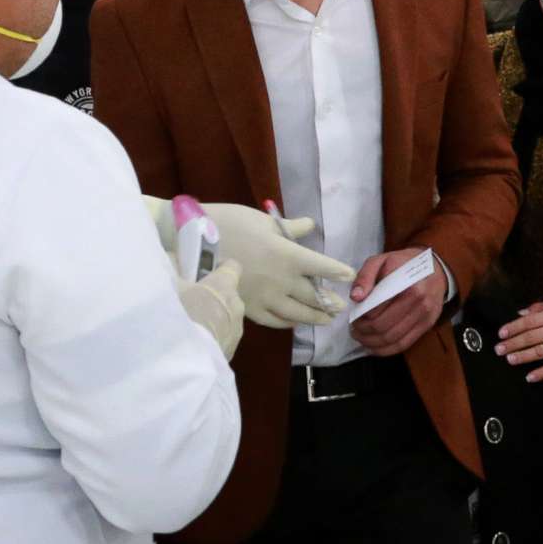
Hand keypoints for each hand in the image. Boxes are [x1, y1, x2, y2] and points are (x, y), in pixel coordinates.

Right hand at [175, 260, 245, 358]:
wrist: (184, 360)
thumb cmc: (178, 314)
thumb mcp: (169, 284)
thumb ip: (172, 266)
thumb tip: (174, 256)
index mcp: (225, 285)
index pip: (233, 266)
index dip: (219, 268)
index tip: (203, 273)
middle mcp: (237, 305)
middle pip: (227, 295)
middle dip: (212, 296)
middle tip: (189, 302)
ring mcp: (236, 331)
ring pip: (225, 318)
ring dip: (211, 319)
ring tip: (188, 327)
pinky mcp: (231, 352)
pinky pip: (221, 338)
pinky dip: (210, 338)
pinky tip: (192, 344)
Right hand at [207, 204, 352, 329]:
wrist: (193, 242)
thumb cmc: (230, 223)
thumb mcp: (263, 220)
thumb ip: (290, 228)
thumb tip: (309, 225)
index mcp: (288, 255)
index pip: (322, 267)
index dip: (338, 272)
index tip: (349, 276)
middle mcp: (282, 281)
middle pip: (313, 296)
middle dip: (329, 301)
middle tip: (340, 306)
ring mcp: (265, 298)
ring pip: (297, 314)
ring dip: (314, 317)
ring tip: (325, 319)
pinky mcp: (249, 309)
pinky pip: (274, 321)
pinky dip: (287, 323)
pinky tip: (294, 322)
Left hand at [351, 249, 446, 356]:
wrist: (436, 269)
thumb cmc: (404, 264)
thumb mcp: (381, 260)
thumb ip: (366, 276)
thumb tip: (356, 297)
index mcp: (406, 284)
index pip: (376, 308)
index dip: (360, 316)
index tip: (353, 316)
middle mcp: (419, 302)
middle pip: (383, 327)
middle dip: (363, 331)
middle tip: (354, 329)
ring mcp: (425, 316)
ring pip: (392, 339)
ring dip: (371, 343)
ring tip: (361, 337)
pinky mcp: (427, 326)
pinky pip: (404, 345)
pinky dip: (385, 350)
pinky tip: (374, 346)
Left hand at [495, 301, 542, 380]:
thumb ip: (538, 308)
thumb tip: (520, 313)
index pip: (528, 322)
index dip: (513, 327)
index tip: (501, 333)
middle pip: (530, 337)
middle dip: (513, 343)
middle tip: (498, 349)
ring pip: (539, 351)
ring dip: (523, 356)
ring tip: (510, 359)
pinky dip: (541, 373)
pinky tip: (529, 377)